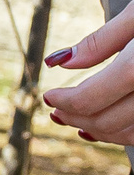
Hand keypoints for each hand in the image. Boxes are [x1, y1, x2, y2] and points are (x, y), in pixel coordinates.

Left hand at [45, 4, 133, 145]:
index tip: (49, 96)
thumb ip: (102, 41)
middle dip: (77, 118)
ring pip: (131, 134)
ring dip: (100, 130)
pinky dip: (128, 133)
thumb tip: (59, 62)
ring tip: (79, 119)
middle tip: (58, 111)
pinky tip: (111, 126)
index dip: (64, 101)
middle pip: (107, 120)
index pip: (91, 98)